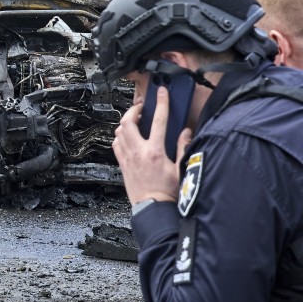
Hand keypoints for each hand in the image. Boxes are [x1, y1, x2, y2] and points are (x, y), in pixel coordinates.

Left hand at [112, 87, 188, 204]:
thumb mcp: (180, 169)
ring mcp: (128, 158)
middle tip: (141, 107)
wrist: (153, 208)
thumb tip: (186, 132)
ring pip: (119, 132)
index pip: (158, 120)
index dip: (161, 103)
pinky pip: (116, 144)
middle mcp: (138, 152)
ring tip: (134, 120)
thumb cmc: (167, 193)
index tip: (162, 93)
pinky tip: (127, 137)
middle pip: (128, 122)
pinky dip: (120, 136)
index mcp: (155, 151)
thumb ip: (183, 148)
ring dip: (125, 122)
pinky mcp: (122, 165)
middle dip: (133, 110)